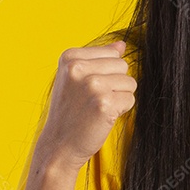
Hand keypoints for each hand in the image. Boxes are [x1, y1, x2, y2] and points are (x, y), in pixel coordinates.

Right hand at [35, 41, 136, 172]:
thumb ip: (98, 59)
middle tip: (93, 100)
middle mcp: (79, 68)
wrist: (59, 144)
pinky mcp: (104, 103)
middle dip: (115, 84)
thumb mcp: (76, 78)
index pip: (112, 53)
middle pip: (123, 66)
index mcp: (70, 57)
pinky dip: (121, 110)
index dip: (106, 73)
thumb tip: (121, 45)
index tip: (87, 88)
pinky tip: (102, 116)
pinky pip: (130, 99)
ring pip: (130, 82)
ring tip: (97, 108)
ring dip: (119, 97)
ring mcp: (92, 85)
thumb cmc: (70, 111)